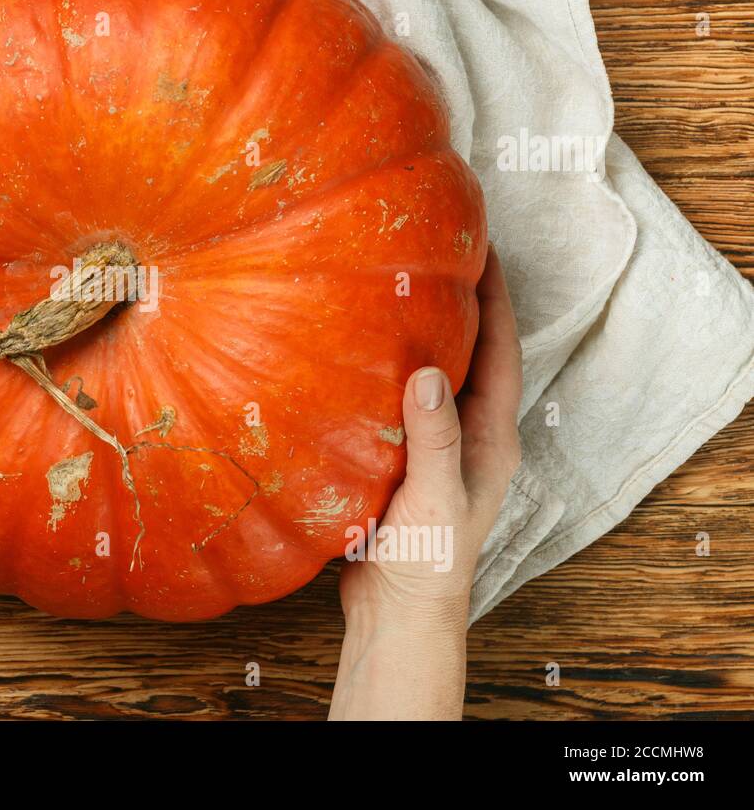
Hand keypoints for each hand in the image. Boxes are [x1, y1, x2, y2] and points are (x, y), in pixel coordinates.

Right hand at [329, 244, 521, 718]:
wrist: (398, 612)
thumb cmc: (426, 561)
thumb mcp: (434, 496)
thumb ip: (434, 438)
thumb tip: (425, 373)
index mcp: (492, 438)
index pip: (500, 351)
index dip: (495, 297)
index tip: (480, 245)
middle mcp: (471, 435)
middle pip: (473, 354)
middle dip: (461, 303)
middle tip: (435, 252)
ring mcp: (438, 448)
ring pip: (436, 375)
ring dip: (424, 333)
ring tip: (394, 286)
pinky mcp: (405, 460)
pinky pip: (402, 400)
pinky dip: (388, 370)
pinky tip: (356, 353)